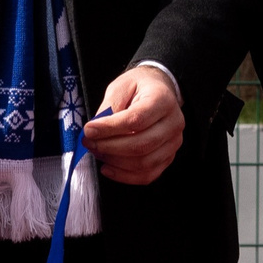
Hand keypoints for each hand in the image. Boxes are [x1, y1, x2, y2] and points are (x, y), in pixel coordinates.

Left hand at [82, 67, 184, 185]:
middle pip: (141, 145)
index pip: (136, 120)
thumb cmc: (139, 87)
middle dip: (109, 147)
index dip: (110, 128)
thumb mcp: (121, 86)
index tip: (89, 130)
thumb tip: (95, 130)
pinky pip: (148, 175)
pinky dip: (125, 176)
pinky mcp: (168, 157)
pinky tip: (108, 167)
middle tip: (89, 143)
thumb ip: (109, 107)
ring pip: (144, 163)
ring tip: (97, 151)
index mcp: (163, 100)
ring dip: (115, 161)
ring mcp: (173, 142)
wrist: (159, 91)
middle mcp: (173, 123)